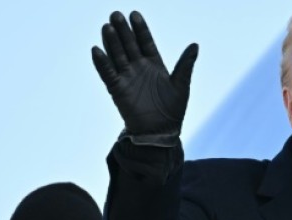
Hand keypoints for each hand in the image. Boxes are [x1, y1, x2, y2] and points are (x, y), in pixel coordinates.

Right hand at [91, 11, 198, 138]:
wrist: (159, 133)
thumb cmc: (173, 110)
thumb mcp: (181, 85)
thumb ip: (185, 65)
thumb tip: (195, 45)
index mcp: (154, 64)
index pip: (145, 42)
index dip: (140, 29)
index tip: (134, 14)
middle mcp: (139, 68)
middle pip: (129, 45)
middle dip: (123, 30)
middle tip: (116, 15)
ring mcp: (127, 77)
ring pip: (117, 55)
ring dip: (112, 42)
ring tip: (106, 27)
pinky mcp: (117, 89)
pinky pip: (107, 74)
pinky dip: (102, 63)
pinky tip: (97, 50)